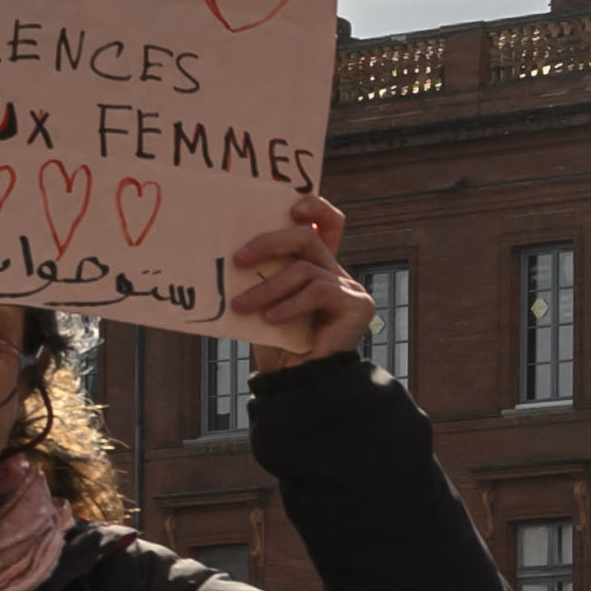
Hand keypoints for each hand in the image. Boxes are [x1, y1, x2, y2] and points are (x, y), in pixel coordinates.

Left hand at [214, 194, 371, 361]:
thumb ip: (263, 273)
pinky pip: (317, 292)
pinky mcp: (357, 306)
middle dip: (270, 242)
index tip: (291, 207)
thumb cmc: (277, 343)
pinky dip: (289, 304)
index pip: (327, 223)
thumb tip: (233, 249)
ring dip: (268, 286)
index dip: (315, 207)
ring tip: (242, 306)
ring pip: (305, 268)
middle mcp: (336, 273)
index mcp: (317, 266)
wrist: (297, 384)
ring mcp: (350, 289)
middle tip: (238, 259)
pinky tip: (271, 319)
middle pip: (310, 236)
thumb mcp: (265, 299)